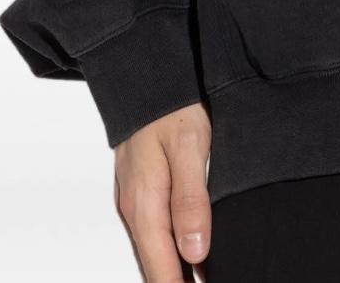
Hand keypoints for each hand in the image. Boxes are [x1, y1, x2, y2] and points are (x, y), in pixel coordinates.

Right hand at [114, 103, 211, 281]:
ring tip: (205, 277)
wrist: (146, 77)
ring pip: (154, 249)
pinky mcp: (141, 189)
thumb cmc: (171, 107)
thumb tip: (195, 251)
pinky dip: (170, 249)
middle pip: (155, 266)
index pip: (161, 270)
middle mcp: (134, 209)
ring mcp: (135, 200)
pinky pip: (154, 230)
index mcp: (144, 206)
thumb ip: (191, 200)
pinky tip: (191, 252)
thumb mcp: (189, 148)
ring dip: (175, 269)